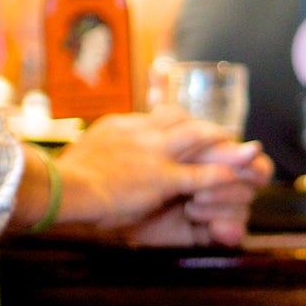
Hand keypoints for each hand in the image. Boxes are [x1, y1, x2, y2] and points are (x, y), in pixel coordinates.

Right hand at [19, 107, 271, 244]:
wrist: (62, 189)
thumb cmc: (64, 181)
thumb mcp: (82, 155)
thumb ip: (98, 150)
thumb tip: (93, 153)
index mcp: (121, 127)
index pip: (159, 116)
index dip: (180, 122)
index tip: (191, 128)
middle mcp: (141, 132)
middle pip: (184, 119)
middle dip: (208, 128)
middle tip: (226, 136)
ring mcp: (154, 153)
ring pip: (199, 137)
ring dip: (223, 144)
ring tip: (242, 151)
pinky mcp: (162, 178)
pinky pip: (202, 174)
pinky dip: (223, 174)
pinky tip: (239, 177)